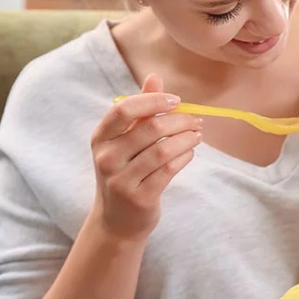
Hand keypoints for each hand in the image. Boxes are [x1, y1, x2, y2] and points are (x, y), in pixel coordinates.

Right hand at [89, 74, 201, 240]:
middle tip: (196, 120)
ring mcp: (121, 180)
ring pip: (163, 150)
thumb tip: (154, 77)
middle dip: (180, 121)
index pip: (124, 110)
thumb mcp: (124, 141)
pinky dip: (185, 157)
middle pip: (150, 129)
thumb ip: (139, 110)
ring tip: (198, 135)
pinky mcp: (140, 197)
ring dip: (187, 139)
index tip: (175, 100)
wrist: (116, 221)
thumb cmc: (124, 172)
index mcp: (100, 138)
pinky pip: (169, 170)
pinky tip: (190, 152)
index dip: (152, 101)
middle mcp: (107, 158)